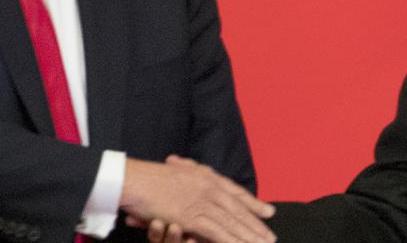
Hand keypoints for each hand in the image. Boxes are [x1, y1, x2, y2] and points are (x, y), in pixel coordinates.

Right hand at [120, 155, 274, 242]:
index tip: (268, 211)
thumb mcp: (176, 170)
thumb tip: (192, 170)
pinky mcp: (192, 217)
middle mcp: (209, 188)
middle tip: (271, 236)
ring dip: (249, 236)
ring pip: (231, 222)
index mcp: (206, 177)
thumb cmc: (150, 177)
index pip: (235, 192)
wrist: (135, 180)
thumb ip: (189, 171)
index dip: (253, 203)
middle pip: (238, 209)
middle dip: (256, 224)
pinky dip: (231, 241)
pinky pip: (217, 233)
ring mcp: (202, 202)